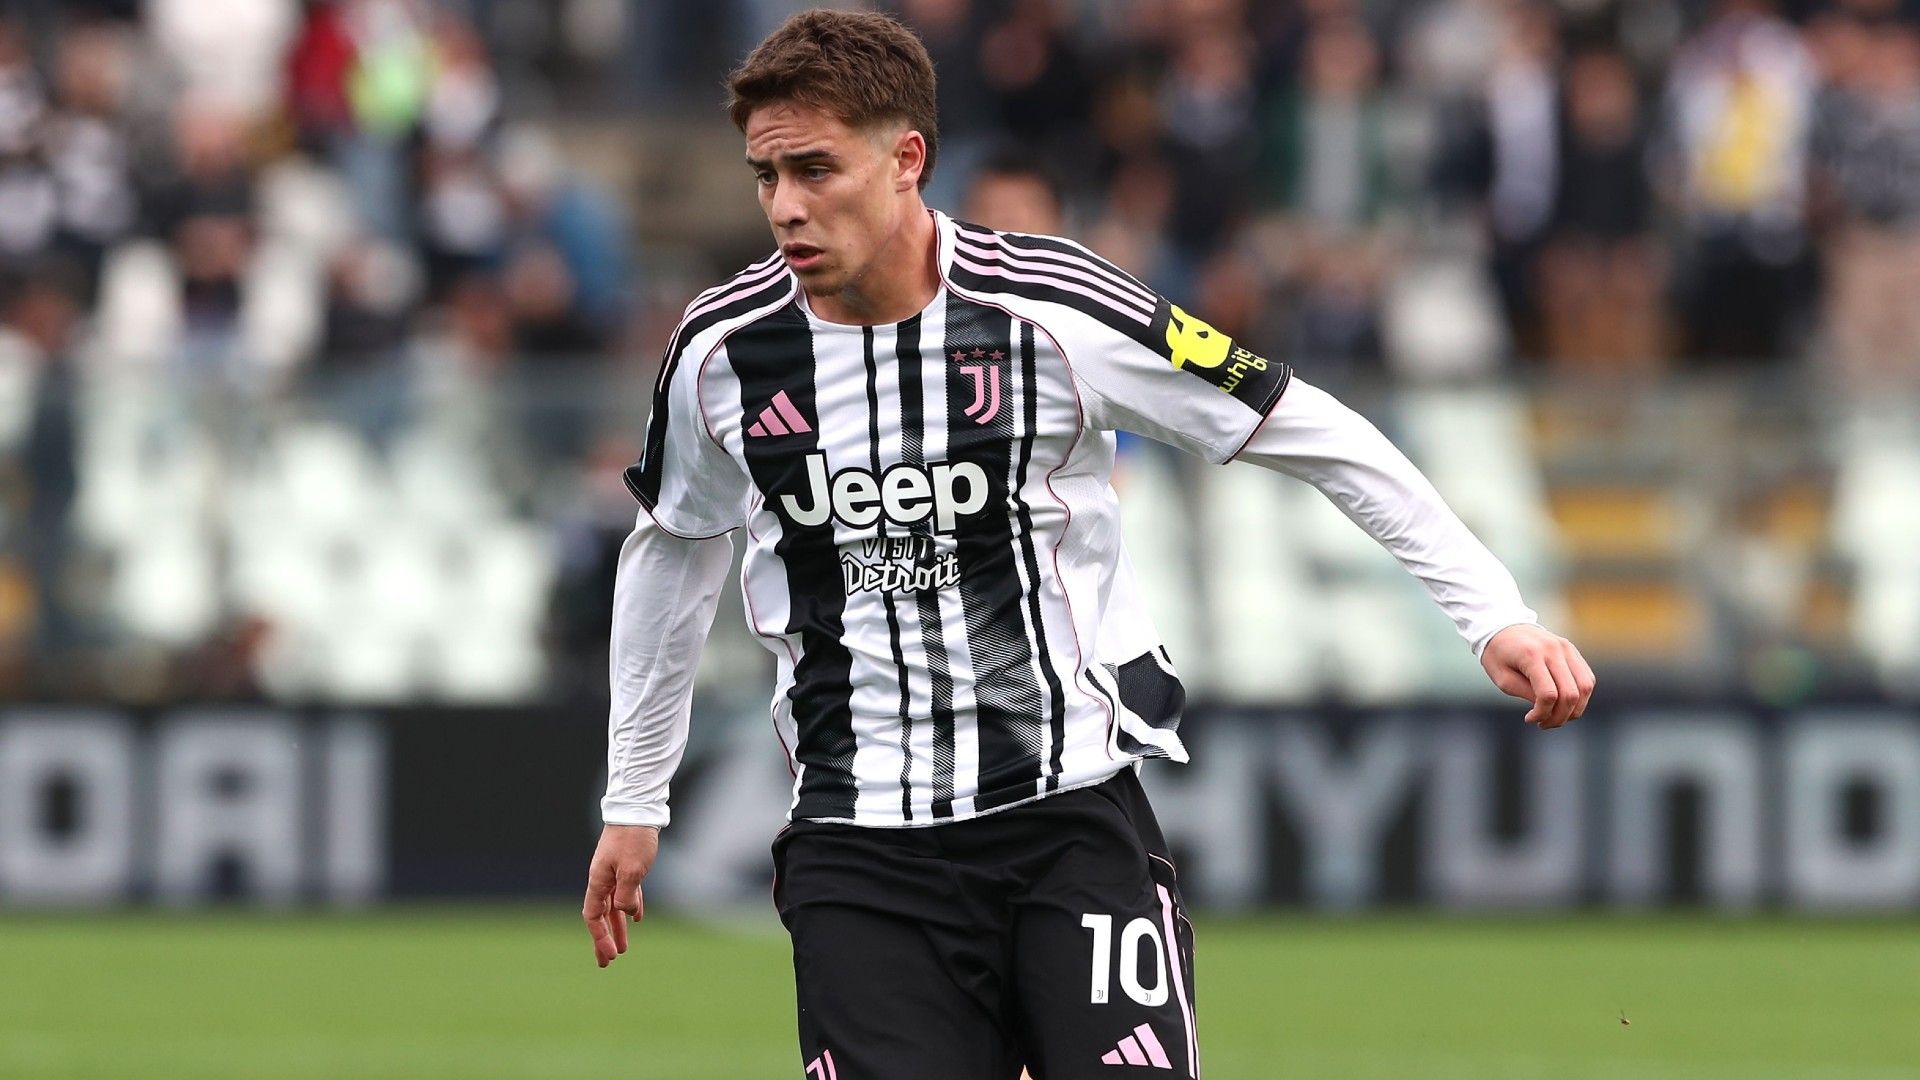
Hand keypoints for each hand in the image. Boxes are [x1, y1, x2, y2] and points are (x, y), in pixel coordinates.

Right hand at [582, 824, 659, 967]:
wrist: (638, 810)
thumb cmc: (634, 838)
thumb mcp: (633, 869)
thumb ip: (627, 894)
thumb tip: (626, 913)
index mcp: (598, 881)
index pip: (593, 916)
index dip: (600, 937)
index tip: (610, 955)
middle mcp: (602, 879)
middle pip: (600, 916)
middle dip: (604, 940)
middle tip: (607, 963)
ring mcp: (614, 873)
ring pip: (614, 907)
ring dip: (618, 927)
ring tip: (623, 949)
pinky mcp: (627, 867)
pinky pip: (625, 894)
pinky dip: (629, 908)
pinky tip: (636, 919)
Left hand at [1480, 625, 1595, 729]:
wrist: (1502, 626)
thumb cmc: (1497, 654)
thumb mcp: (1502, 678)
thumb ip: (1526, 693)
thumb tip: (1549, 709)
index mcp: (1531, 655)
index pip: (1548, 694)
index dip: (1542, 714)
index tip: (1529, 719)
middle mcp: (1553, 649)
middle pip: (1571, 693)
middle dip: (1560, 716)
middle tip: (1544, 724)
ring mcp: (1566, 648)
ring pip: (1585, 687)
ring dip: (1574, 709)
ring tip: (1556, 716)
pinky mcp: (1572, 650)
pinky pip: (1587, 678)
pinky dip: (1580, 696)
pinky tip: (1563, 703)